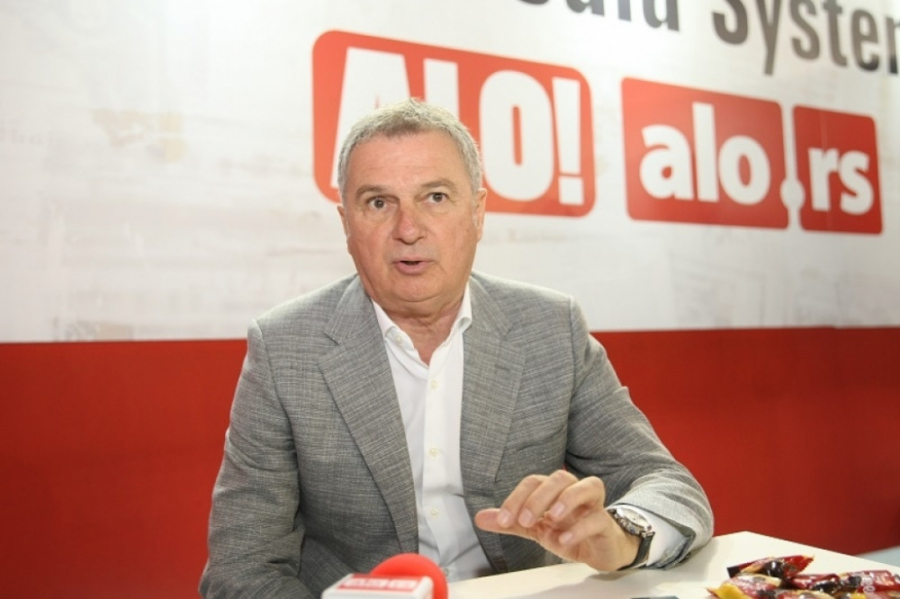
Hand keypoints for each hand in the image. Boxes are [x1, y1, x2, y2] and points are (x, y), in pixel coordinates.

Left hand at [474, 470, 639, 571]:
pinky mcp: (605, 524)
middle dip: (539, 498)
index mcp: (555, 491)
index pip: (533, 482)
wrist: (600, 550)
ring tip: (551, 518)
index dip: (516, 498)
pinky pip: (598, 518)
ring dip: (566, 499)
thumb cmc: (570, 532)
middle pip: (559, 478)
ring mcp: (593, 505)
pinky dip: (580, 528)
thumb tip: (480, 518)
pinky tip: (565, 540)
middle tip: (524, 520)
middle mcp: (575, 491)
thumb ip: (512, 522)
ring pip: (587, 486)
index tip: (503, 519)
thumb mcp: (536, 529)